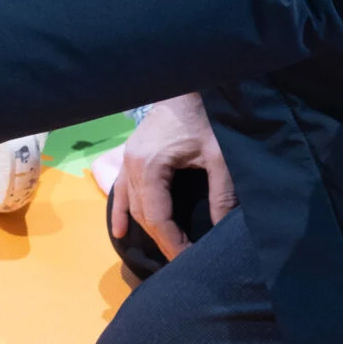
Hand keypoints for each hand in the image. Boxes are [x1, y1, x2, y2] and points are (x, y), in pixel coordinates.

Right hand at [109, 94, 234, 261]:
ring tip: (166, 251)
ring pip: (133, 206)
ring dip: (147, 229)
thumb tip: (222, 229)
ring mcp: (127, 161)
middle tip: (185, 261)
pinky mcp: (130, 156)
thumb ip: (221, 193)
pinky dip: (122, 212)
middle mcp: (131, 167)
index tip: (192, 260)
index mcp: (149, 167)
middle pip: (143, 215)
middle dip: (163, 241)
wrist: (186, 82)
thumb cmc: (203, 117)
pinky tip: (120, 231)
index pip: (158, 218)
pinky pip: (122, 191)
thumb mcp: (218, 156)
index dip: (173, 243)